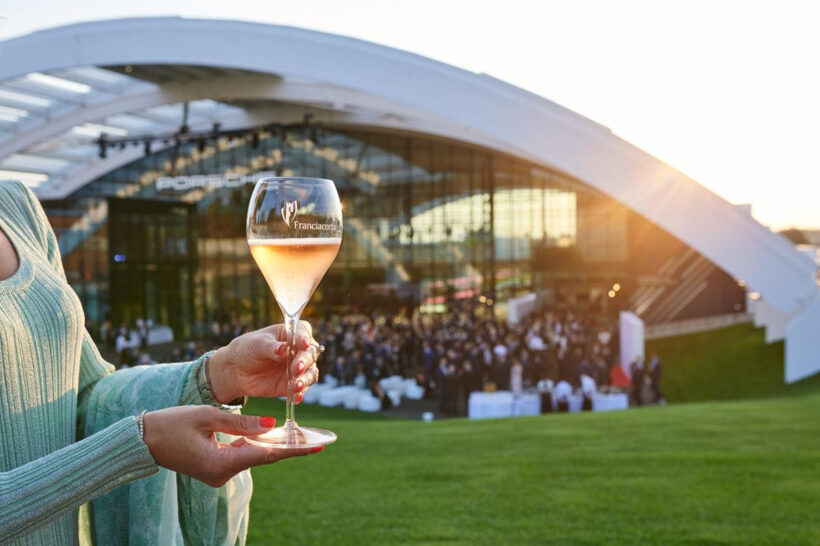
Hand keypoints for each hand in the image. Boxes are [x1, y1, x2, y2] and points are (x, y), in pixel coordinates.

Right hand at [142, 406, 322, 486]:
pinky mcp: (214, 469)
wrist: (142, 441)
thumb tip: (271, 424)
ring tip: (302, 436)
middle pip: (264, 457)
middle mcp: (222, 474)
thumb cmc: (171, 424)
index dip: (294, 449)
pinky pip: (242, 456)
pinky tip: (274, 436)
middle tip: (318, 440)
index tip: (317, 446)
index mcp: (222, 462)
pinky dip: (257, 445)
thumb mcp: (208, 415)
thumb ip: (241, 421)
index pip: (267, 454)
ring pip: (254, 456)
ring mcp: (218, 474)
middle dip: (290, 447)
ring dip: (274, 445)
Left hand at [207, 322, 320, 403]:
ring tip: (296, 385)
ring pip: (310, 373)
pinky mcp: (292, 384)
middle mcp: (298, 350)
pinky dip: (300, 393)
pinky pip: (301, 389)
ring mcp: (297, 368)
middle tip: (296, 368)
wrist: (236, 370)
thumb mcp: (257, 344)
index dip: (305, 338)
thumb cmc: (248, 349)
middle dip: (304, 361)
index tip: (303, 344)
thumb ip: (272, 347)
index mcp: (291, 334)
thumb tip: (284, 349)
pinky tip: (296, 398)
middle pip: (310, 354)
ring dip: (306, 379)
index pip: (304, 332)